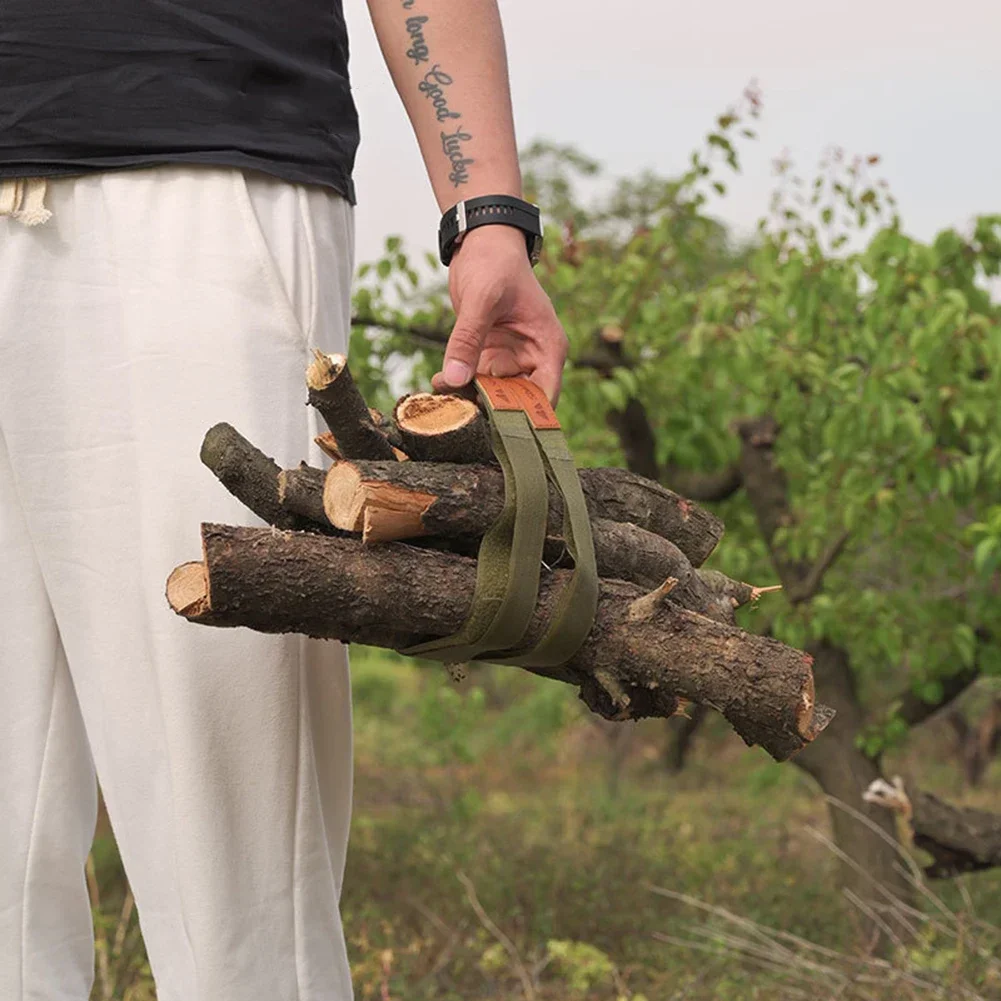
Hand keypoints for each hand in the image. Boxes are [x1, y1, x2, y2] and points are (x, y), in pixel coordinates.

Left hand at [431, 224, 568, 404]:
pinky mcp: (487, 355)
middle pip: (517, 401)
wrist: (481, 241)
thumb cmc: (495, 262)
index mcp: (547, 348)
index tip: (496, 426)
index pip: (545, 397)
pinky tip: (437, 383)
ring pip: (493, 394)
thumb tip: (454, 378)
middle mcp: (532, 359)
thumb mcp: (481, 299)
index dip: (526, 417)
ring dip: (470, 399)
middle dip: (491, 411)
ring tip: (443, 399)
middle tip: (460, 414)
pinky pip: (474, 379)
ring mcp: (509, 359)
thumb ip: (467, 339)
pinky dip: (458, 383)